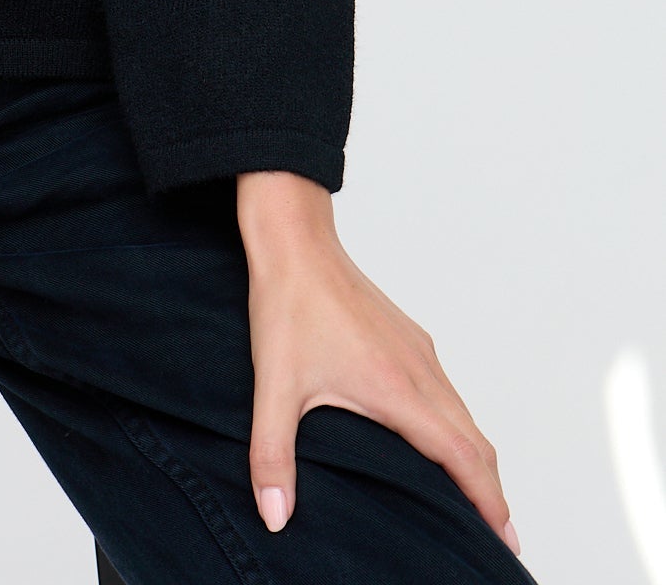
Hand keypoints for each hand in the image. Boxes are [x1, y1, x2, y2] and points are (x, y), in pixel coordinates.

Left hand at [236, 171, 520, 555]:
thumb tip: (274, 515)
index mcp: (397, 387)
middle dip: (492, 491)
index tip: (507, 538)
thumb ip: (272, 456)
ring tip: (475, 499)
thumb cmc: (287, 305)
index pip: (460, 455)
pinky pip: (447, 392)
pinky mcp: (409, 337)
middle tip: (500, 537)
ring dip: (476, 458)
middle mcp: (420, 369)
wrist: (295, 242)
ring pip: (464, 415)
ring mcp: (418, 351)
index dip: (488, 500)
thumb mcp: (273, 386)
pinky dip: (459, 426)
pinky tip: (438, 441)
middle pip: (475, 441)